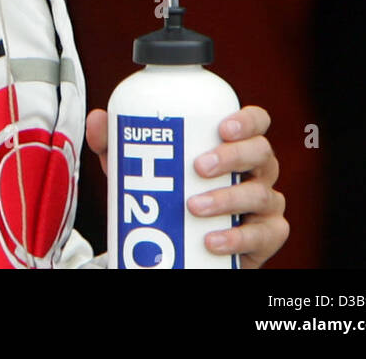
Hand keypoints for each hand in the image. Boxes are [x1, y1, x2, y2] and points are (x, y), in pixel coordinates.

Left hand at [86, 103, 288, 267]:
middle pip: (261, 152)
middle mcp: (256, 170)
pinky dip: (239, 237)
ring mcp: (265, 204)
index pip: (256, 121)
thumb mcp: (141, 168)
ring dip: (227, 198)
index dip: (246, 119)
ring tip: (193, 206)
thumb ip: (118, 143)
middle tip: (198, 166)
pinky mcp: (266, 236)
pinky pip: (265, 235)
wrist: (181, 247)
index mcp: (234, 144)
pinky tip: (212, 240)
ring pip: (262, 194)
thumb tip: (98, 119)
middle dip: (232, 156)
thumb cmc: (170, 194)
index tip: (222, 126)